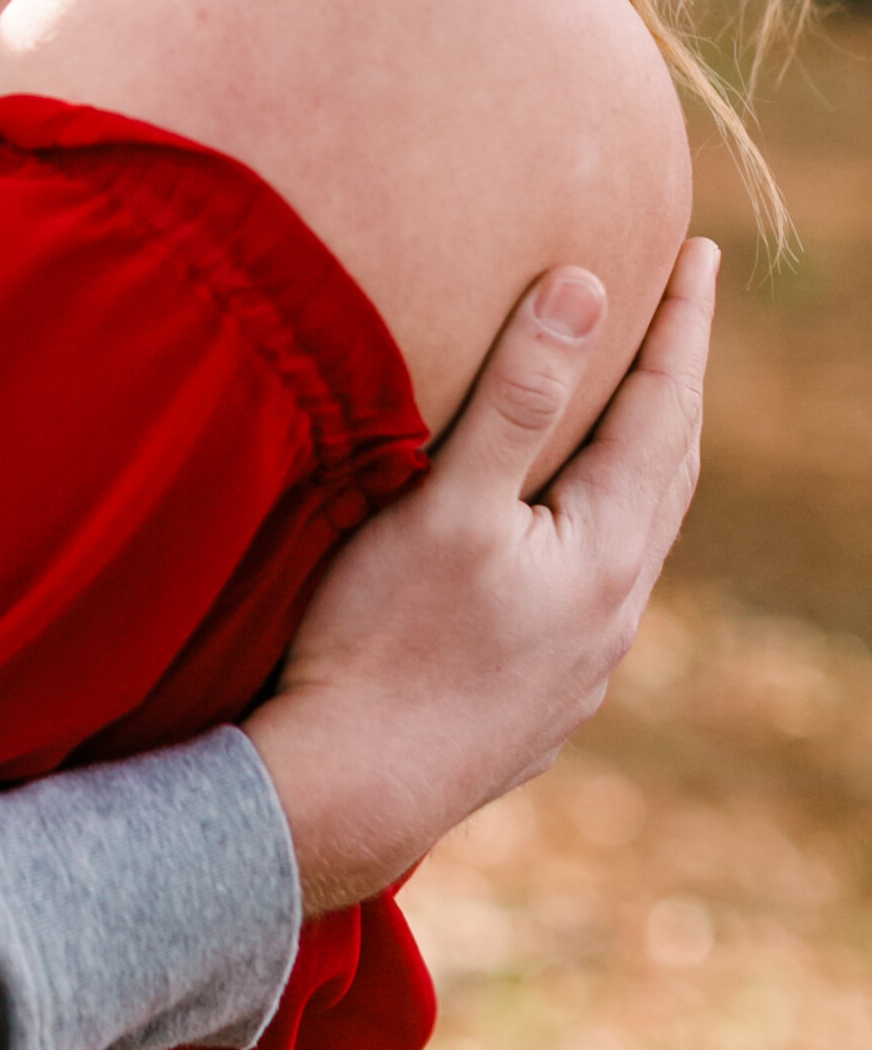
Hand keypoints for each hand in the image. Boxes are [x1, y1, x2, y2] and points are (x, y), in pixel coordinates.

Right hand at [246, 238, 712, 913]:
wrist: (349, 794)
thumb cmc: (383, 640)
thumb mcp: (447, 504)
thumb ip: (517, 396)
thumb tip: (587, 289)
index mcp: (604, 552)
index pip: (662, 410)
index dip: (681, 327)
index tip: (701, 255)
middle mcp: (614, 610)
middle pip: (669, 472)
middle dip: (676, 384)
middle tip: (682, 312)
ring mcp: (584, 665)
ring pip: (638, 539)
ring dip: (646, 462)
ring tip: (637, 413)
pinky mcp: (543, 702)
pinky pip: (598, 590)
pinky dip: (604, 529)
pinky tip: (564, 539)